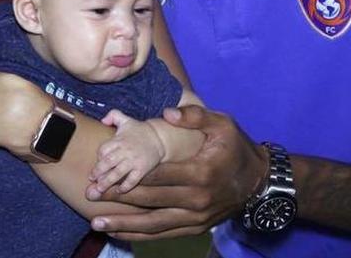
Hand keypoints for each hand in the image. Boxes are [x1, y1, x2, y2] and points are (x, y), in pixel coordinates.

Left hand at [87, 105, 267, 240]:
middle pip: (150, 200)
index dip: (128, 175)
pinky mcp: (196, 228)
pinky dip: (141, 235)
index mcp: (201, 172)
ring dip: (124, 224)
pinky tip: (120, 233)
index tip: (103, 175)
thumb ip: (194, 116)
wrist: (259, 182)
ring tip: (96, 223)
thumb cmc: (237, 148)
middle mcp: (197, 199)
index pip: (157, 175)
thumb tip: (167, 113)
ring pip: (154, 225)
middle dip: (118, 199)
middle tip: (91, 195)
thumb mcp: (223, 123)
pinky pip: (164, 234)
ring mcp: (197, 218)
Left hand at [90, 109, 164, 194]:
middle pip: (108, 162)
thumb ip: (113, 115)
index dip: (98, 157)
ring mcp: (134, 161)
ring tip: (100, 188)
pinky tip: (119, 190)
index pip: (103, 150)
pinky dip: (125, 186)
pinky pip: (132, 180)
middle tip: (92, 179)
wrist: (159, 138)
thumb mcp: (126, 119)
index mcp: (119, 140)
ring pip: (118, 173)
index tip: (97, 163)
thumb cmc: (139, 130)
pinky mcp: (142, 169)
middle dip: (98, 172)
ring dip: (107, 182)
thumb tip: (103, 120)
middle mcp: (125, 151)